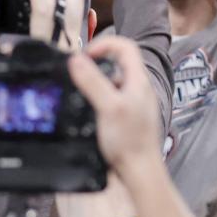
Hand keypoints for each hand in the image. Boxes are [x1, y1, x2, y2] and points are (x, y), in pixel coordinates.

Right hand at [68, 36, 160, 178]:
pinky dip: (97, 99)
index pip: (125, 46)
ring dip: (95, 83)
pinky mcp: (127, 117)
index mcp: (138, 81)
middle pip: (117, 63)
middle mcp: (138, 89)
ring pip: (112, 82)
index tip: (85, 55)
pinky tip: (88, 112)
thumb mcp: (108, 107)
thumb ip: (93, 82)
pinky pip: (111, 99)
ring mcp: (133, 103)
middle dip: (95, 64)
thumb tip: (76, 59)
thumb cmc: (130, 141)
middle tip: (77, 74)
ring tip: (80, 95)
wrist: (140, 172)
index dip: (104, 44)